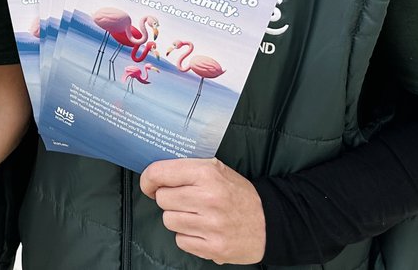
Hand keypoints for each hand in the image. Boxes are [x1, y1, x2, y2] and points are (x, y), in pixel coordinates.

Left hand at [139, 158, 264, 264]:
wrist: (268, 223)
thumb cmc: (237, 194)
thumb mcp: (216, 169)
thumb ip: (187, 168)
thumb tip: (154, 174)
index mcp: (207, 173)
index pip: (160, 173)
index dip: (148, 179)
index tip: (149, 184)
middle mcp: (209, 198)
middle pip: (162, 199)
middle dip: (168, 199)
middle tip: (184, 200)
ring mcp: (211, 225)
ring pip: (169, 220)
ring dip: (177, 218)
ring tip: (195, 215)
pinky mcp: (213, 248)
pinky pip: (180, 241)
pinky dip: (187, 237)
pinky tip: (202, 230)